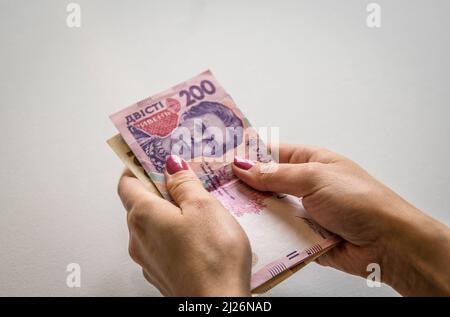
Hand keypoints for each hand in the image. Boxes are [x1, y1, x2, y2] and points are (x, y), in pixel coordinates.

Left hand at [118, 155, 251, 295]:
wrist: (217, 307)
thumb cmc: (212, 259)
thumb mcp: (203, 207)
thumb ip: (184, 183)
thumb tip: (172, 167)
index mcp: (143, 216)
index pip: (127, 182)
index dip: (138, 165)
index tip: (152, 155)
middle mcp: (138, 237)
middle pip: (140, 202)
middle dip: (159, 187)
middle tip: (183, 175)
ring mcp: (148, 258)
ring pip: (153, 224)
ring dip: (169, 210)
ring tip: (197, 204)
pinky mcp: (162, 272)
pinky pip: (162, 243)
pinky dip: (174, 231)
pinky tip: (198, 233)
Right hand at [232, 144, 449, 295]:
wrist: (388, 243)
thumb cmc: (359, 200)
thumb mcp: (314, 178)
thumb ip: (275, 174)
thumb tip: (243, 165)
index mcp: (308, 160)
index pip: (268, 153)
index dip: (244, 155)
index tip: (218, 159)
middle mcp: (302, 183)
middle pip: (263, 182)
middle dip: (241, 185)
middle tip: (213, 187)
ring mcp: (301, 210)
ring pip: (266, 208)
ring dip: (251, 210)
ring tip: (223, 209)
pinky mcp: (301, 234)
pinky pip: (276, 231)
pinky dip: (264, 232)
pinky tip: (245, 232)